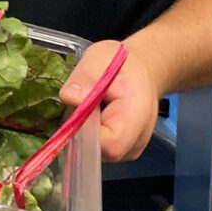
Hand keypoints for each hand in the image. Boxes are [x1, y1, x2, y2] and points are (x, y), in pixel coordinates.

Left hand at [60, 39, 161, 162]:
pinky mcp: (117, 152)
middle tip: (83, 103)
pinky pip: (94, 149)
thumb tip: (70, 97)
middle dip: (80, 131)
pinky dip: (87, 134)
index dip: (85, 132)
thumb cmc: (123, 64)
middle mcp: (135, 143)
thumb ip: (86, 77)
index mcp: (137, 119)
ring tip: (91, 107)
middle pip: (96, 152)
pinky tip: (93, 116)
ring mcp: (127, 151)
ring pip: (92, 152)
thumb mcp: (101, 58)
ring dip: (82, 132)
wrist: (141, 71)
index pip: (108, 144)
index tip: (75, 112)